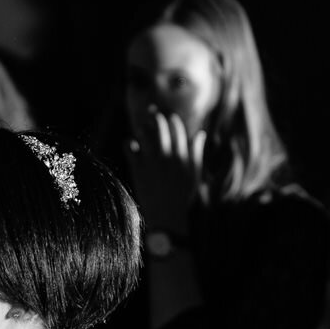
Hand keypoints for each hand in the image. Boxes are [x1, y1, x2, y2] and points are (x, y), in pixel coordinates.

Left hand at [127, 106, 203, 231]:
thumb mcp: (194, 174)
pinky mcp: (138, 169)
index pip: (177, 129)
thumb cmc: (182, 196)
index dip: (172, 119)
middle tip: (151, 112)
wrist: (167, 216)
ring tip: (140, 126)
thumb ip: (196, 152)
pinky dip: (129, 143)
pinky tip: (130, 144)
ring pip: (145, 134)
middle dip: (156, 116)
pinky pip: (130, 148)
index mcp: (183, 156)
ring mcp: (152, 161)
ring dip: (142, 127)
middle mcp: (168, 155)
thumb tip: (200, 133)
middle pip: (161, 127)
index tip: (169, 116)